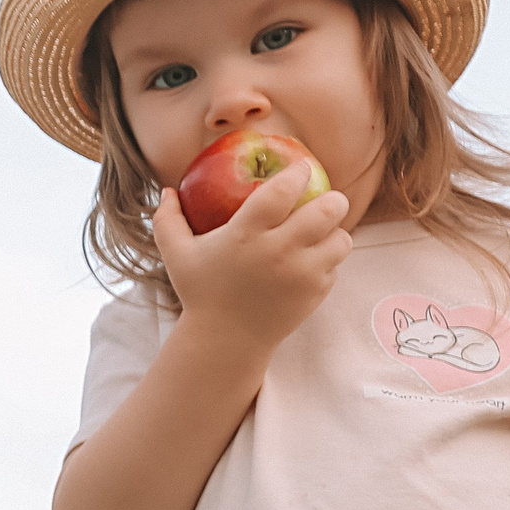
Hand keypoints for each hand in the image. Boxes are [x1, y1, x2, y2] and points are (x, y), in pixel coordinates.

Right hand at [153, 165, 351, 358]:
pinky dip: (328, 259)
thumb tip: (168, 190)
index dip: (297, 173)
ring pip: (341, 238)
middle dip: (332, 199)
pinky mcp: (316, 292)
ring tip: (321, 231)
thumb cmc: (200, 292)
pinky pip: (336, 265)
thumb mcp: (176, 255)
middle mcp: (279, 252)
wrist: (226, 341)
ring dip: (334, 231)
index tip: (301, 168)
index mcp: (246, 235)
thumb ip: (167, 220)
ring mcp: (302, 274)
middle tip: (325, 198)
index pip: (282, 191)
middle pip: (328, 209)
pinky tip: (311, 259)